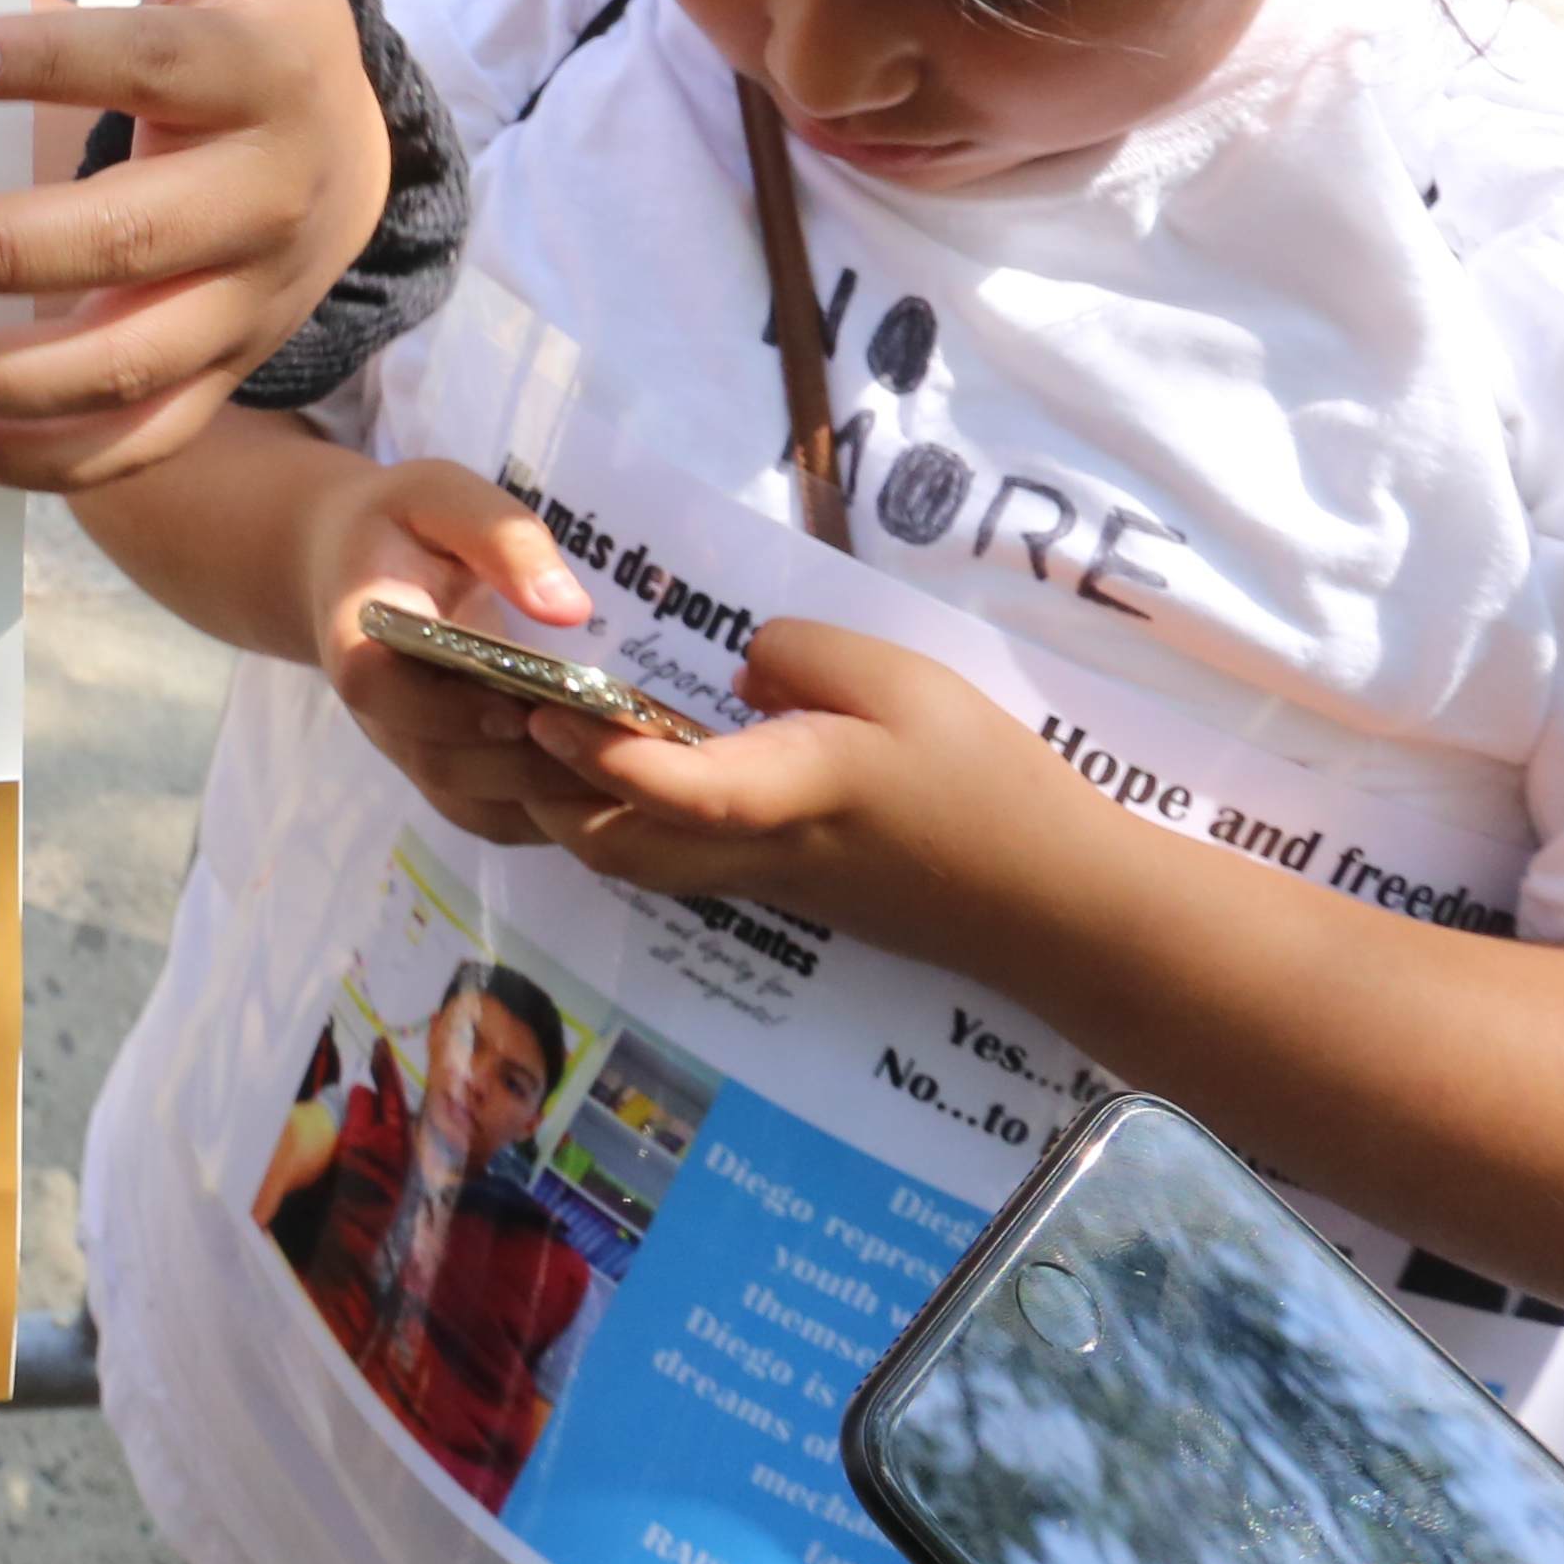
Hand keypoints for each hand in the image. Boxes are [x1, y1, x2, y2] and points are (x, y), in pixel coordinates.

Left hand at [0, 0, 394, 490]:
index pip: (155, 67)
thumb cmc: (260, 41)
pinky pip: (135, 444)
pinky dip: (38, 463)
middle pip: (123, 243)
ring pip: (118, 368)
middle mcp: (265, 209)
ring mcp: (244, 312)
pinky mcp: (219, 381)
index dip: (50, 62)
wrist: (356, 165)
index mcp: (265, 83)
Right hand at [305, 460, 626, 844]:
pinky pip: (492, 817)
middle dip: (523, 762)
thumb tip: (568, 607)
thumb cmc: (405, 523)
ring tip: (626, 770)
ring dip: (546, 796)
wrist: (359, 565)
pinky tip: (612, 787)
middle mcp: (378, 710)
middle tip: (608, 746)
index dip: (445, 709)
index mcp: (358, 634)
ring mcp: (411, 748)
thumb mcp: (443, 497)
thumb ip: (499, 537)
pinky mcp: (445, 773)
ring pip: (471, 802)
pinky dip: (549, 816)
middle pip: (437, 760)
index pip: (379, 687)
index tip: (520, 707)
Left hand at [523, 619, 1106, 962]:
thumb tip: (735, 672)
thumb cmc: (988, 784)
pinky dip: (623, 823)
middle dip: (547, 792)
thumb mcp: (906, 681)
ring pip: (635, 865)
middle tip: (508, 714)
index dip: (598, 751)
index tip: (540, 703)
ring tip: (545, 734)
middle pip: (618, 847)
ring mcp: (765, 884)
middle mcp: (760, 851)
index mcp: (796, 794)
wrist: (1055, 907)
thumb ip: (804, 657)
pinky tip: (619, 767)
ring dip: (576, 811)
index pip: (677, 789)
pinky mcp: (782, 894)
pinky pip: (672, 865)